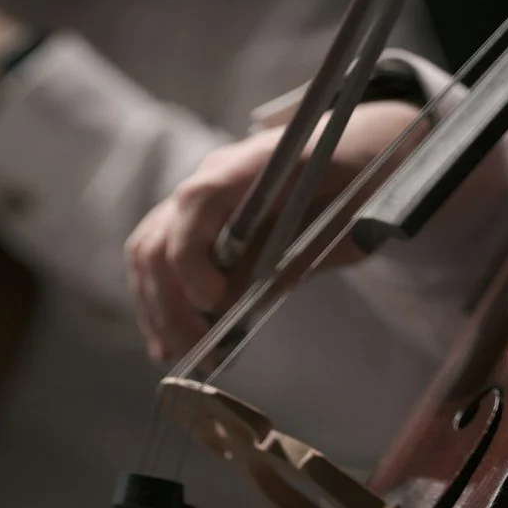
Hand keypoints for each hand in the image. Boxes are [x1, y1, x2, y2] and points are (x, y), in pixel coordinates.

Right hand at [127, 95, 425, 364]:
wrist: (361, 154)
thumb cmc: (359, 182)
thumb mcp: (338, 222)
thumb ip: (283, 259)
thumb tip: (226, 305)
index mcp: (252, 163)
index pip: (196, 202)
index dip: (192, 257)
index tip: (212, 303)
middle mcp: (212, 177)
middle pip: (159, 239)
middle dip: (171, 305)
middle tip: (200, 352)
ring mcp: (197, 200)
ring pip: (147, 254)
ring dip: (158, 312)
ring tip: (184, 354)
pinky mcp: (193, 224)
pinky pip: (156, 262)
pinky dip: (157, 305)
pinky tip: (169, 343)